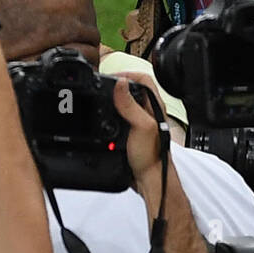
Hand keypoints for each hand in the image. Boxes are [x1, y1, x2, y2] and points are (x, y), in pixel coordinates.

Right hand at [112, 72, 166, 187]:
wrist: (148, 179)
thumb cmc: (151, 156)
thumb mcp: (140, 126)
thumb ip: (130, 105)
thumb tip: (120, 83)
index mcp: (154, 106)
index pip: (143, 78)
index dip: (127, 73)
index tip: (111, 77)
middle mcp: (148, 112)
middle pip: (132, 89)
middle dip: (116, 85)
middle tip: (101, 85)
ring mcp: (139, 123)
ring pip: (125, 103)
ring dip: (112, 100)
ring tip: (100, 99)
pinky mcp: (131, 133)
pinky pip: (119, 118)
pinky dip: (110, 115)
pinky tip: (103, 118)